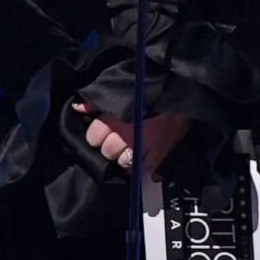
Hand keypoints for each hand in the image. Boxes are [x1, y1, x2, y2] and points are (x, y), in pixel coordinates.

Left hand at [71, 99, 191, 179]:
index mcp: (115, 116)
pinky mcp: (158, 155)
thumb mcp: (122, 90)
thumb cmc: (151, 88)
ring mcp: (142, 146)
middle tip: (118, 139)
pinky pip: (141, 170)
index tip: (103, 132)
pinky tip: (139, 159)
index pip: (94, 136)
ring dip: (124, 157)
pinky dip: (139, 167)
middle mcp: (125, 133)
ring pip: (122, 162)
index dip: (97, 135)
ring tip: (130, 149)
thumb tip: (78, 108)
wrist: (182, 92)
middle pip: (107, 151)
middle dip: (110, 146)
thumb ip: (97, 101)